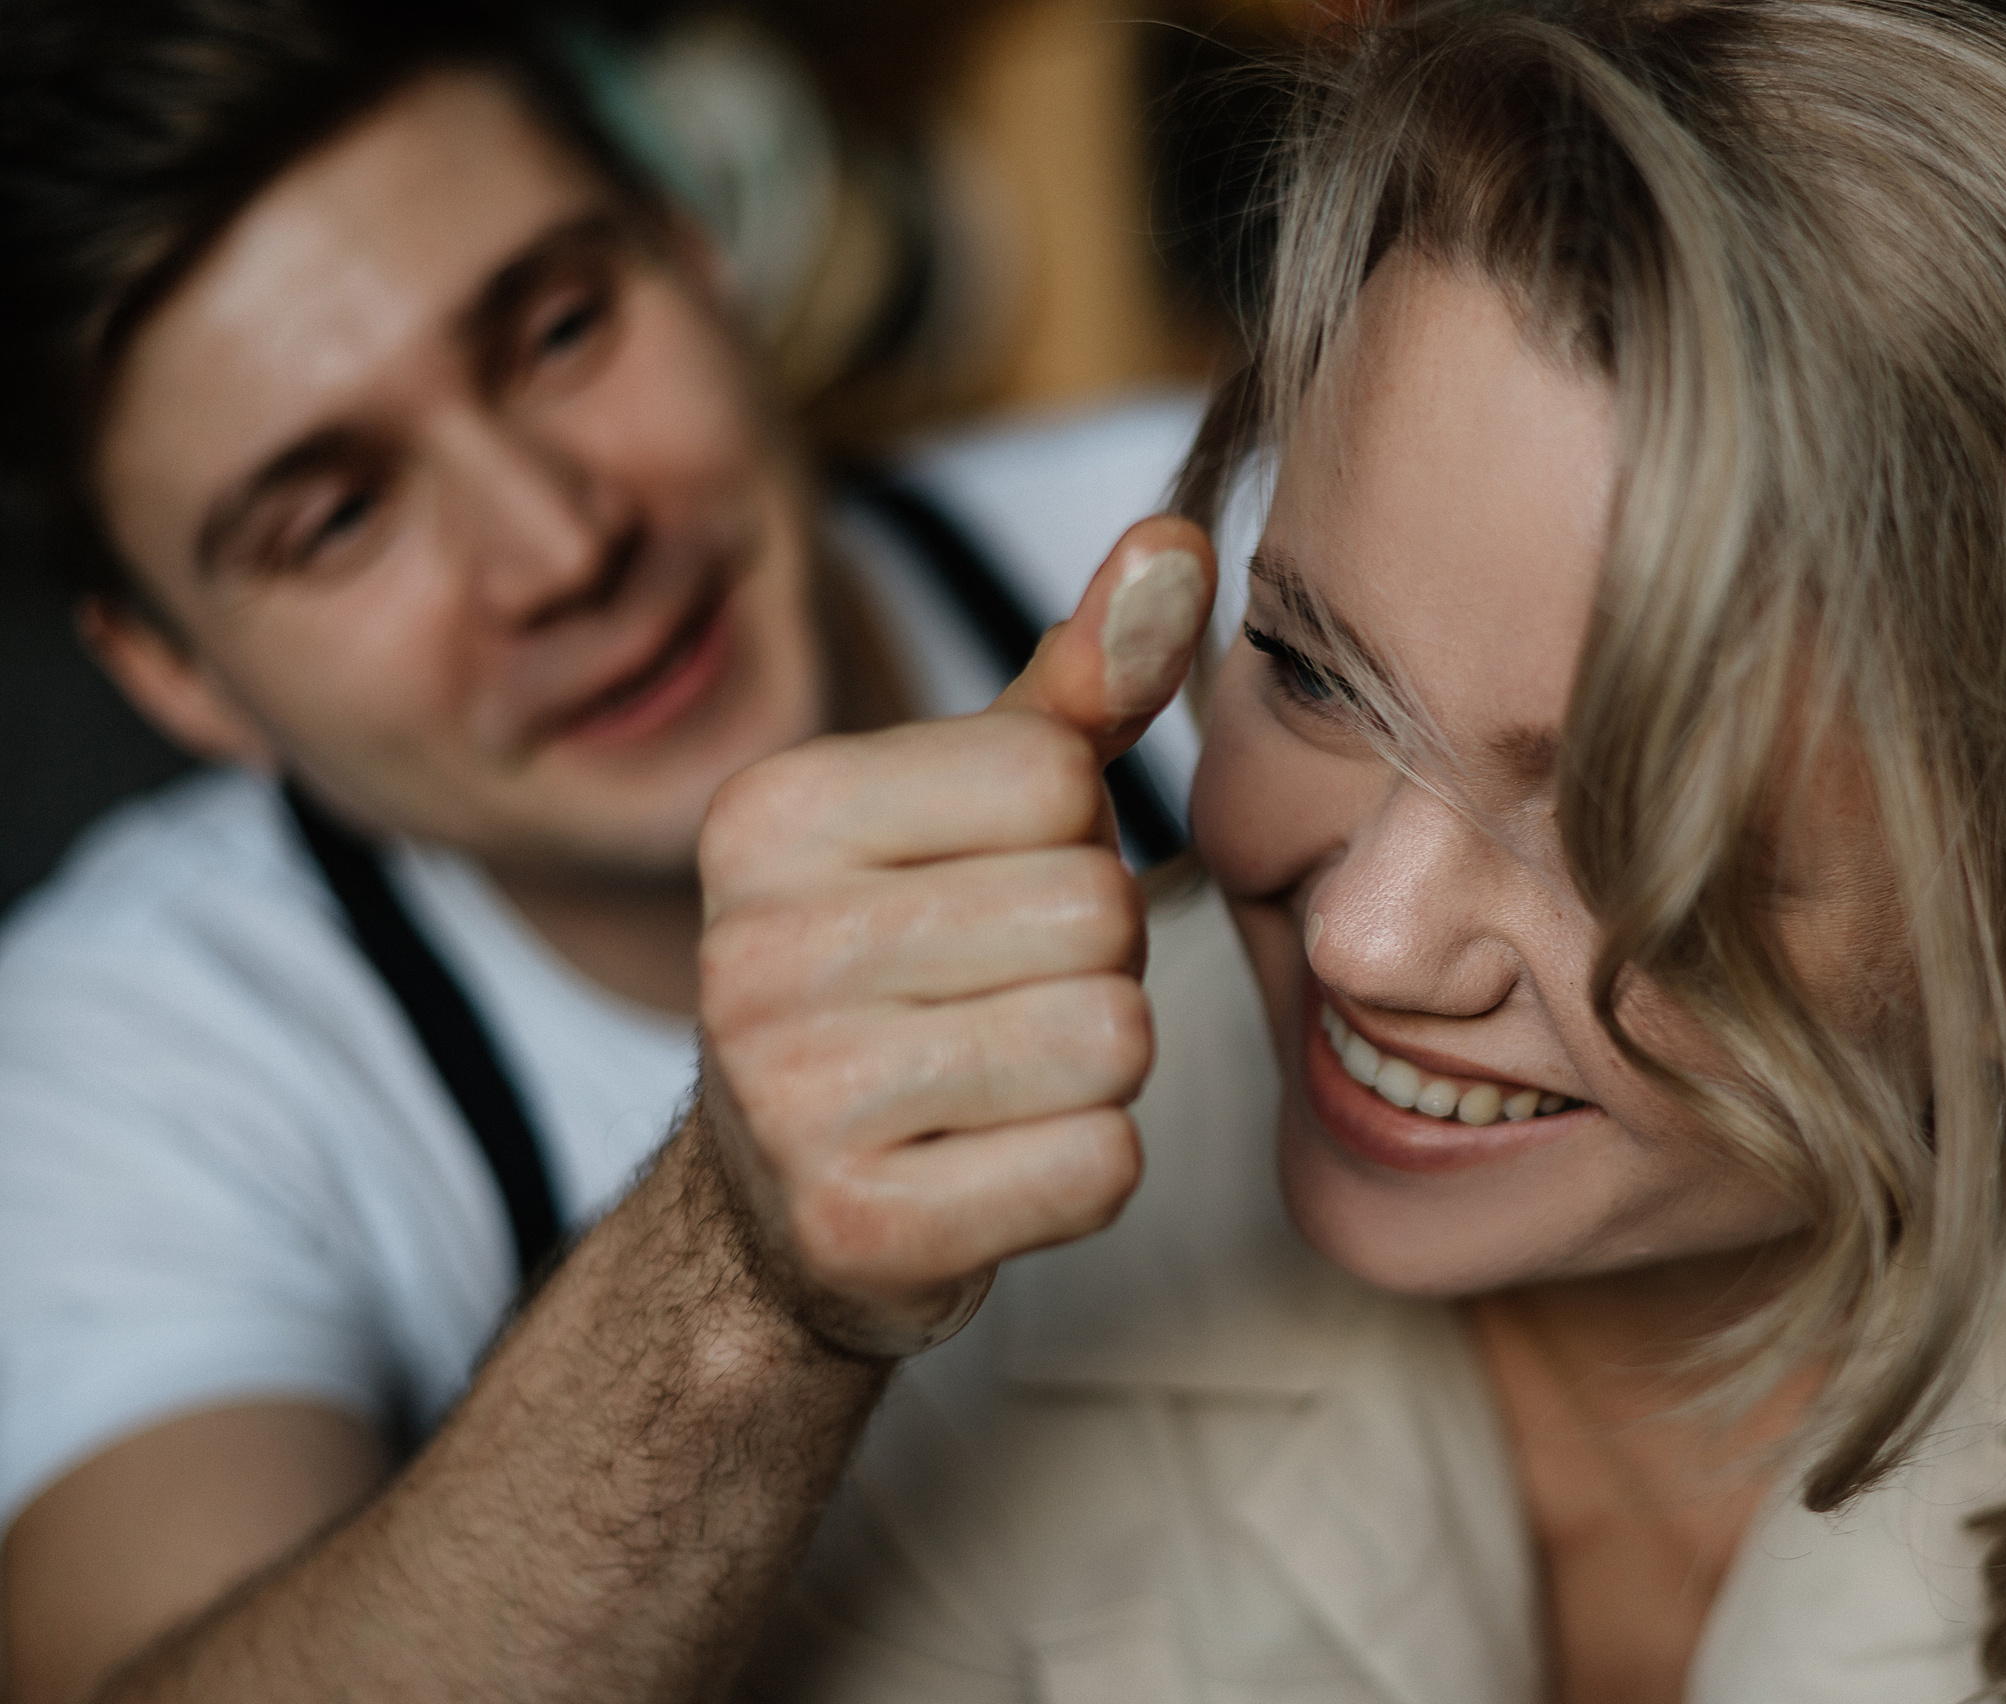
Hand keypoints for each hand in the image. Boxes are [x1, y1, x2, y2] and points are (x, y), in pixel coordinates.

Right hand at [694, 517, 1214, 1357]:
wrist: (780, 1210)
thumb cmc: (902, 968)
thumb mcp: (972, 806)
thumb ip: (1080, 677)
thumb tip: (1181, 541)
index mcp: (767, 812)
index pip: (1054, 777)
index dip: (1072, 838)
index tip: (985, 892)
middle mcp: (750, 947)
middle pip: (1094, 910)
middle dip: (1094, 959)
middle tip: (1000, 996)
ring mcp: (791, 1101)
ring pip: (1111, 1037)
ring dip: (1099, 1064)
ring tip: (1002, 1073)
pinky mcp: (858, 1230)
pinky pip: (1100, 1166)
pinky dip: (1086, 1170)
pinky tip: (997, 1165)